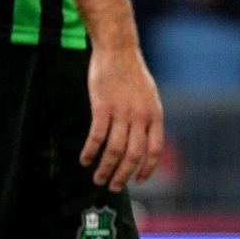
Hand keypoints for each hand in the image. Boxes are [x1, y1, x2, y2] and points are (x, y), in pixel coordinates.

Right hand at [82, 45, 164, 191]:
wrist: (118, 51)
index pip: (155, 149)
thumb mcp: (149, 97)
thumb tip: (144, 142)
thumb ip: (148, 119)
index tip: (138, 181)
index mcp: (155, 115)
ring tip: (97, 178)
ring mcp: (122, 112)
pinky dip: (90, 151)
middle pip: (133, 155)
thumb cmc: (132, 74)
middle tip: (112, 187)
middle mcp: (141, 116)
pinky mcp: (102, 107)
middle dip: (122, 175)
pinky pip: (97, 136)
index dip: (147, 168)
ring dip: (105, 168)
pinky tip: (84, 159)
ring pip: (114, 150)